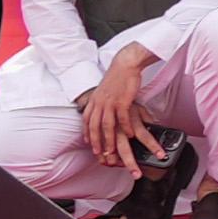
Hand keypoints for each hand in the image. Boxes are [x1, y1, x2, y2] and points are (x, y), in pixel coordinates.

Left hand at [80, 55, 152, 170]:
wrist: (125, 65)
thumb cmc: (117, 77)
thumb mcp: (103, 90)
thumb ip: (100, 101)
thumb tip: (101, 109)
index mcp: (94, 100)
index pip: (87, 120)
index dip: (87, 133)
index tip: (89, 143)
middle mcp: (99, 102)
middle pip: (95, 126)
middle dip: (96, 142)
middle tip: (99, 153)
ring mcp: (110, 102)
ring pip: (107, 125)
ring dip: (109, 140)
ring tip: (113, 150)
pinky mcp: (123, 101)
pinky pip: (123, 118)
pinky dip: (126, 128)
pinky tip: (130, 135)